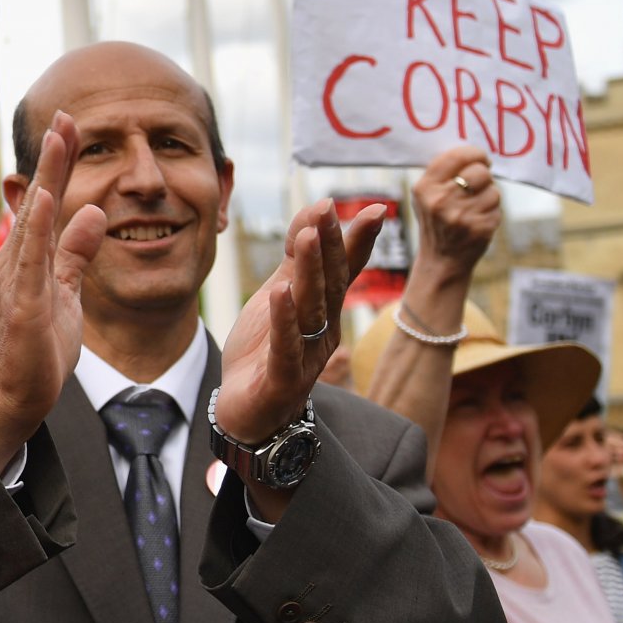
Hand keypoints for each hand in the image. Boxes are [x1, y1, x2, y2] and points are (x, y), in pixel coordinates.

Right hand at [0, 112, 107, 470]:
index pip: (47, 202)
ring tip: (58, 140)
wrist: (16, 398)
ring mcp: (18, 280)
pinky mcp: (24, 304)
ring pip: (33, 219)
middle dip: (53, 157)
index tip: (71, 127)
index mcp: (31, 258)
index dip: (59, 164)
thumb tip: (93, 211)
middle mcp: (18, 261)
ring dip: (46, 177)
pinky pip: (30, 259)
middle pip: (37, 199)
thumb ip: (76, 253)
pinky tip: (42, 199)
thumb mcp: (67, 292)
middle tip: (65, 116)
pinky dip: (35, 226)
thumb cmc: (38, 349)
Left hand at [218, 200, 388, 445]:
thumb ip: (297, 257)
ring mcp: (306, 357)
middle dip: (332, 246)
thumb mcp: (280, 295)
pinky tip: (280, 292)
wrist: (247, 413)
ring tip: (309, 236)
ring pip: (311, 310)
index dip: (357, 240)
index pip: (344, 271)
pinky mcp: (282, 380)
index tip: (376, 209)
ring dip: (310, 272)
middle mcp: (323, 332)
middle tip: (329, 209)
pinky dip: (283, 320)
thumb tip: (315, 210)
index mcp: (325, 312)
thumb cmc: (266, 350)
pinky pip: (285, 347)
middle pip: (330, 285)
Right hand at [410, 143, 498, 283]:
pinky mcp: (480, 229)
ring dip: (489, 195)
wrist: (441, 261)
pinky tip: (478, 220)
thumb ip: (442, 173)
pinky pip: (497, 208)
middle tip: (478, 183)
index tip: (480, 158)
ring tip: (474, 206)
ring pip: (493, 190)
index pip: (456, 156)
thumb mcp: (425, 196)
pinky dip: (492, 211)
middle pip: (480, 171)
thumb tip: (471, 151)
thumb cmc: (436, 221)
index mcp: (425, 188)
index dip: (474, 153)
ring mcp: (461, 217)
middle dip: (483, 175)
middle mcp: (441, 201)